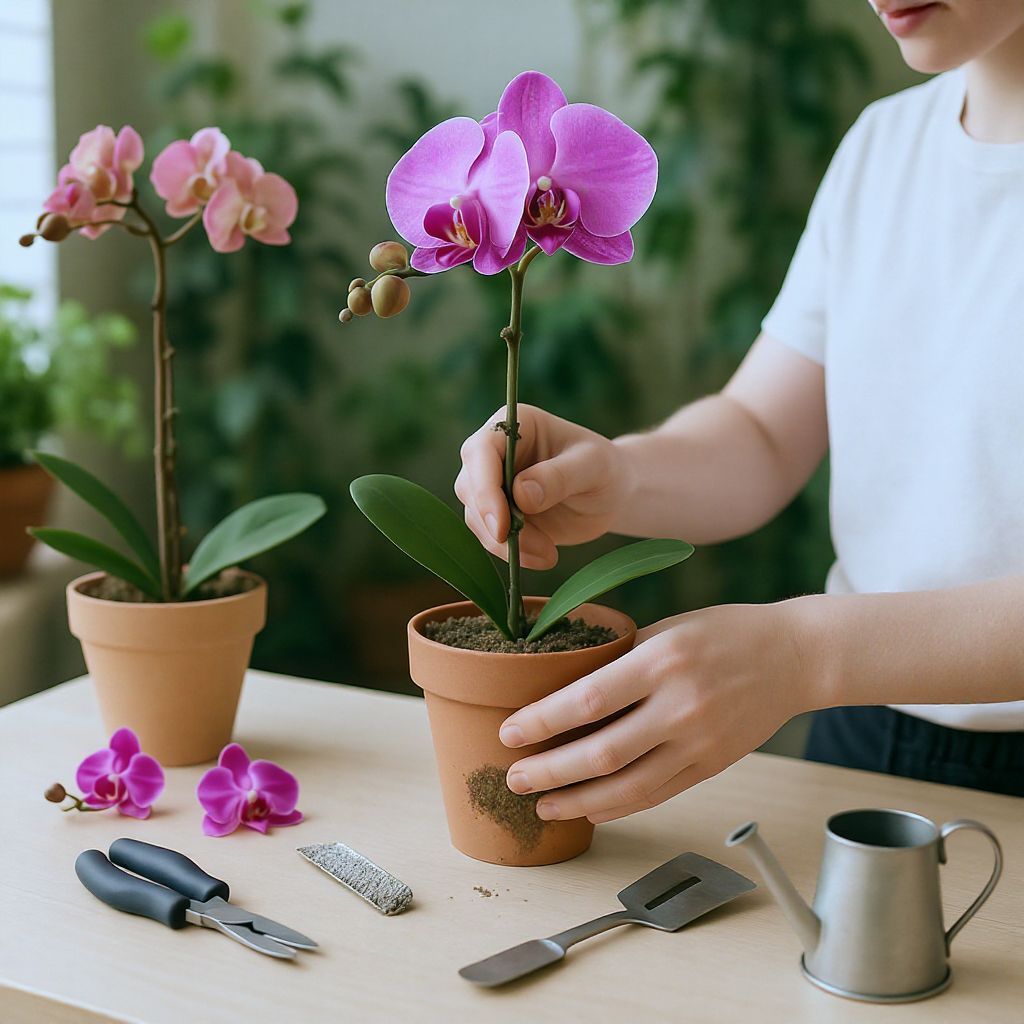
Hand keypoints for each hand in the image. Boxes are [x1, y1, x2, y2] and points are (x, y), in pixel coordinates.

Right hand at [454, 404, 630, 568]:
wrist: (611, 494)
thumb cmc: (604, 469)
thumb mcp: (592, 466)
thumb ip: (559, 476)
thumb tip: (520, 494)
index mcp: (513, 423)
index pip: (480, 452)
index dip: (484, 488)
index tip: (502, 525)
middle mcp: (493, 451)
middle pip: (470, 487)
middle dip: (496, 523)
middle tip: (538, 548)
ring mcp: (491, 483)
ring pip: (476, 517)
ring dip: (507, 543)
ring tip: (549, 554)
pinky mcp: (497, 513)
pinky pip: (489, 537)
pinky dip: (513, 552)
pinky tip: (544, 556)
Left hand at [499, 599, 820, 822]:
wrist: (795, 657)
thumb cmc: (725, 633)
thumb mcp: (668, 628)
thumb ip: (622, 659)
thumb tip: (563, 685)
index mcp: (661, 661)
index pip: (588, 700)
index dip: (542, 721)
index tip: (509, 731)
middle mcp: (679, 706)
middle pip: (601, 753)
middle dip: (549, 771)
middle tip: (513, 779)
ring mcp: (699, 742)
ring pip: (627, 786)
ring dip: (577, 801)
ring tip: (542, 806)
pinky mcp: (712, 766)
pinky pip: (656, 795)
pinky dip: (617, 806)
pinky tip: (588, 808)